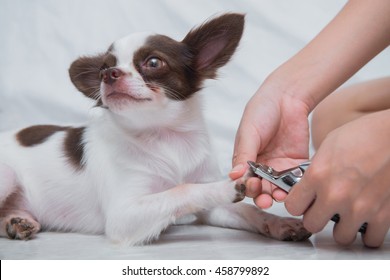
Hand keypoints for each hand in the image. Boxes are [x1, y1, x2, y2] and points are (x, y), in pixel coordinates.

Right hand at [230, 83, 309, 207]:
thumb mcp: (249, 133)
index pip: (243, 181)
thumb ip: (243, 155)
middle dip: (262, 197)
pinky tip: (293, 189)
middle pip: (260, 189)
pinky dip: (295, 187)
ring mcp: (279, 167)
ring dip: (277, 195)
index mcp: (246, 160)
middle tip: (265, 198)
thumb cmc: (262, 111)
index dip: (246, 188)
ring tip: (279, 196)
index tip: (250, 186)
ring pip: (277, 188)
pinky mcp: (297, 165)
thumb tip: (234, 176)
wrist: (287, 96)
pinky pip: (296, 180)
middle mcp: (262, 168)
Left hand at [285, 109, 389, 246]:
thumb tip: (308, 185)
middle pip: (312, 225)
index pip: (292, 206)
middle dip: (315, 218)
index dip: (297, 204)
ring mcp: (359, 208)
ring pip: (341, 238)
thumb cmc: (364, 135)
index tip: (303, 202)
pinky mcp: (383, 215)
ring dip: (342, 227)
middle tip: (323, 210)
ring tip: (346, 215)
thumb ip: (315, 171)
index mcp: (318, 176)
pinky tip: (366, 220)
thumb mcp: (327, 146)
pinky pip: (370, 239)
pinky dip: (368, 232)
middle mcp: (335, 195)